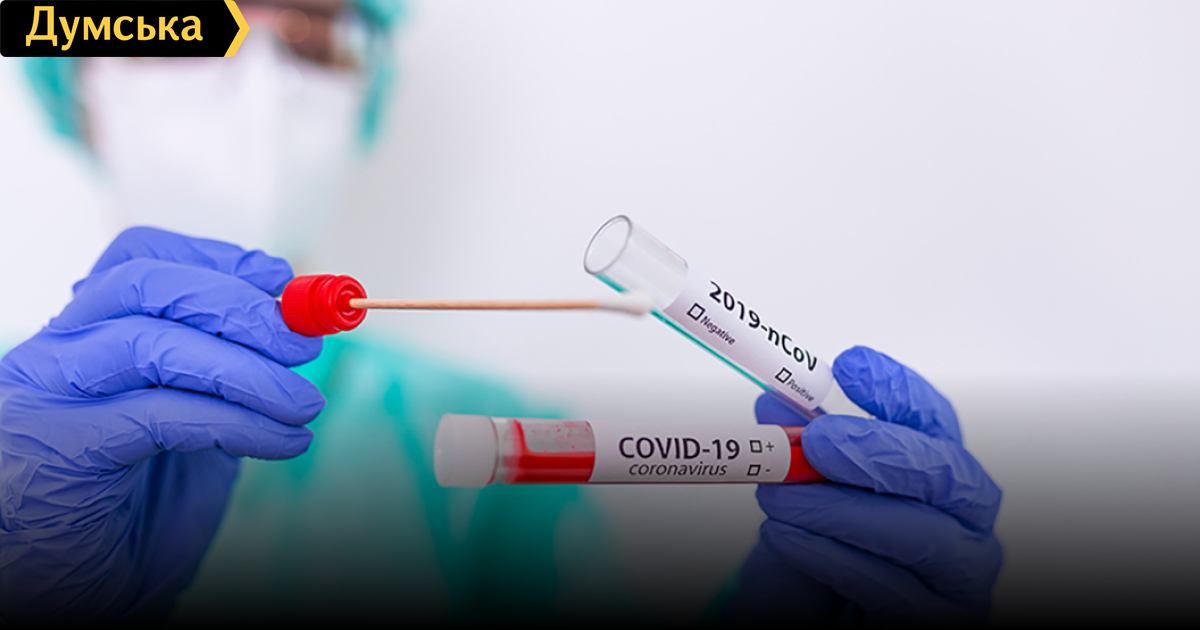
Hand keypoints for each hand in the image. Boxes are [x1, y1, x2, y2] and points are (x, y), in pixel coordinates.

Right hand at [0, 228, 324, 621]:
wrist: (80, 594)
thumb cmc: (138, 508)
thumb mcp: (196, 422)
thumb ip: (229, 370)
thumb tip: (296, 324)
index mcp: (85, 335)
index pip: (141, 259)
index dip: (220, 261)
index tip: (284, 281)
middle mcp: (55, 352)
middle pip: (145, 285)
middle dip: (240, 306)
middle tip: (304, 345)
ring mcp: (47, 396)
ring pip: (150, 342)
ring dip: (247, 369)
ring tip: (304, 406)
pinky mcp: (59, 449)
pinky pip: (162, 414)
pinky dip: (238, 422)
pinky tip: (283, 442)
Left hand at [725, 346, 1002, 624]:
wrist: (801, 622)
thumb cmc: (810, 563)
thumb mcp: (794, 501)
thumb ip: (792, 454)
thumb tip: (774, 404)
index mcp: (936, 480)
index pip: (935, 424)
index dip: (898, 392)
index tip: (850, 365)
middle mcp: (964, 526)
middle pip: (950, 475)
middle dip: (880, 450)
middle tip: (818, 439)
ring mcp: (959, 582)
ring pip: (924, 536)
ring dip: (843, 509)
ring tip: (780, 496)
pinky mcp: (938, 624)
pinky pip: (896, 591)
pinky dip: (835, 558)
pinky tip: (789, 539)